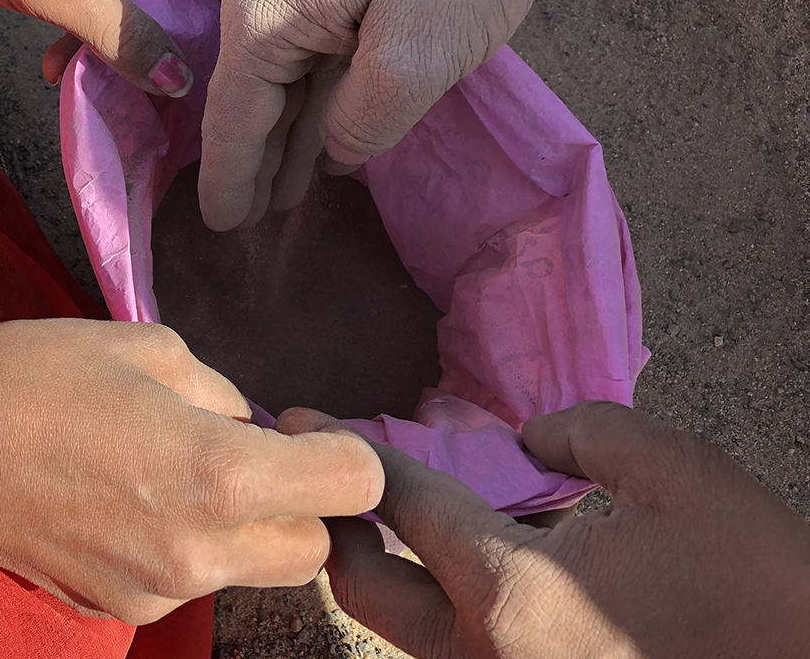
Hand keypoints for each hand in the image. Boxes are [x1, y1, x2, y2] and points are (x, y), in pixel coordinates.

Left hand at [0, 0, 252, 97]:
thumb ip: (120, 34)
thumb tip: (178, 83)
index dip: (236, 23)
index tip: (239, 86)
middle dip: (180, 47)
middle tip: (182, 109)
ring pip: (146, 5)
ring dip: (125, 51)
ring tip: (115, 98)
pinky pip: (107, 5)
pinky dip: (90, 39)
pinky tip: (60, 71)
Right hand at [0, 320, 382, 623]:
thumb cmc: (31, 375)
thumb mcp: (145, 345)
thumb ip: (224, 392)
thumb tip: (257, 427)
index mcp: (218, 473)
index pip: (355, 486)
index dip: (344, 448)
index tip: (296, 424)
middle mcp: (201, 552)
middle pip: (314, 549)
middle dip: (300, 502)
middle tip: (250, 453)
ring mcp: (157, 592)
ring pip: (251, 571)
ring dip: (241, 526)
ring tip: (171, 471)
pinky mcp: (117, 611)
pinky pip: (187, 581)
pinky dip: (184, 546)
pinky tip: (125, 501)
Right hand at [195, 0, 781, 229]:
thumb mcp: (413, 56)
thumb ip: (361, 123)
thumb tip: (336, 149)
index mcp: (263, 16)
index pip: (232, 119)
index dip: (228, 181)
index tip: (217, 233)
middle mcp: (270, 5)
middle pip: (251, 104)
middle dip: (249, 168)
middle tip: (242, 236)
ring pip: (288, 90)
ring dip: (286, 146)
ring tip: (278, 208)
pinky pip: (321, 71)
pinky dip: (318, 114)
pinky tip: (320, 154)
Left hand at [278, 403, 809, 657]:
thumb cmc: (755, 576)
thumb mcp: (673, 470)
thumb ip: (578, 432)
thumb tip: (524, 443)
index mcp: (514, 593)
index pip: (406, 507)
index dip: (353, 453)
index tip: (301, 420)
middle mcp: (488, 654)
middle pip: (367, 594)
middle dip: (335, 531)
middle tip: (322, 478)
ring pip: (406, 629)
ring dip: (382, 569)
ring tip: (375, 512)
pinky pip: (456, 645)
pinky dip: (436, 598)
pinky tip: (448, 556)